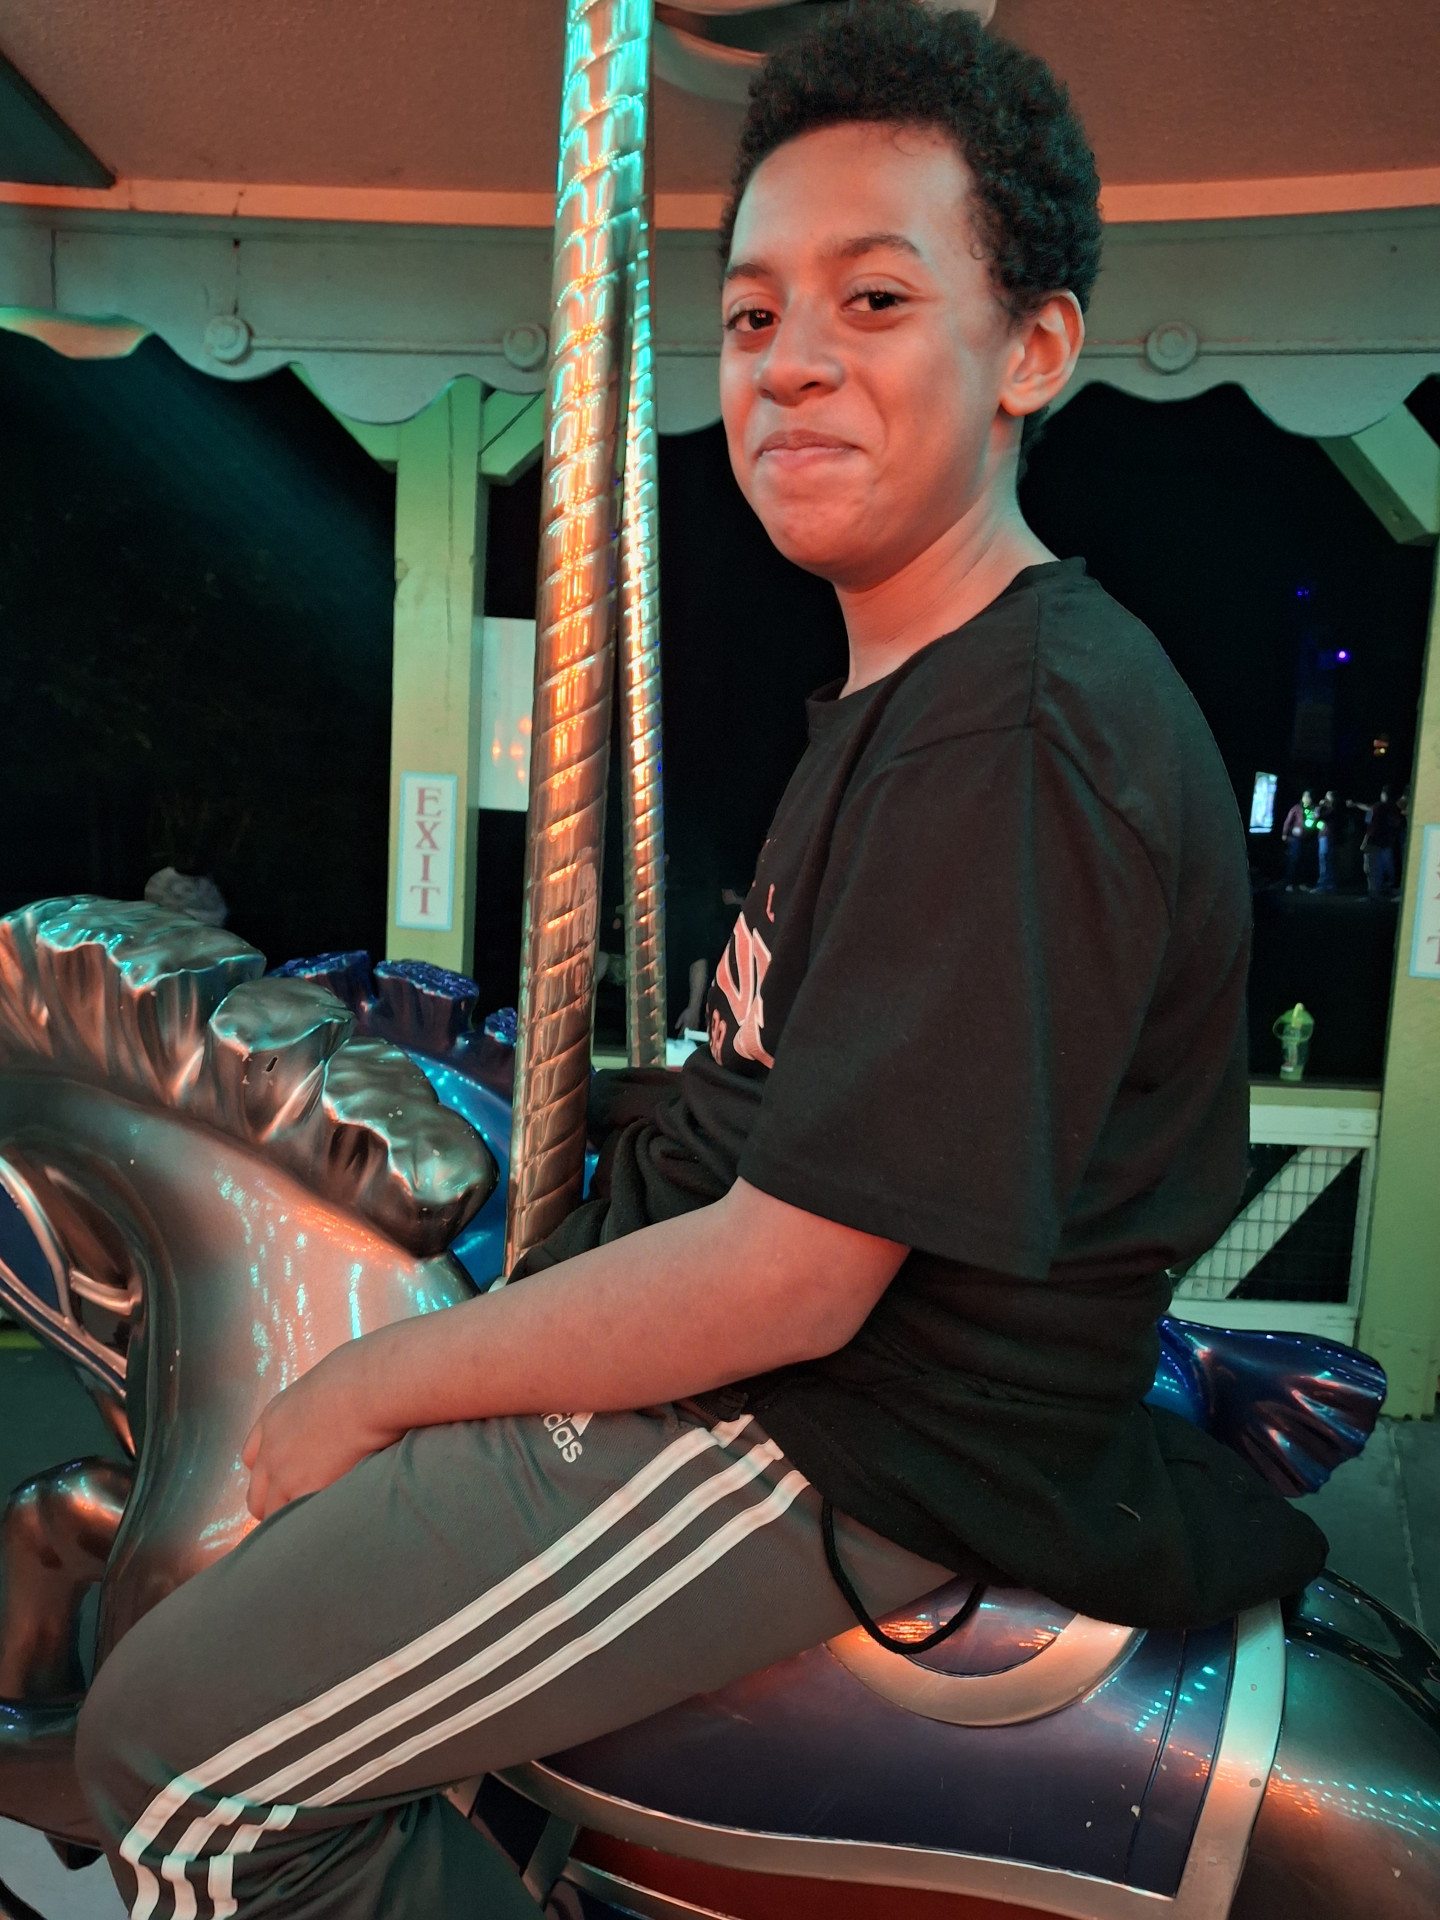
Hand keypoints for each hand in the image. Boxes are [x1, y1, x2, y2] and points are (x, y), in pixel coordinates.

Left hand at [241, 1340, 403, 1521]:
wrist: (369, 1387)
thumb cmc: (365, 1375)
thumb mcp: (330, 1382)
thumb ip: (324, 1404)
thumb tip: (348, 1408)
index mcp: (274, 1418)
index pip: (252, 1458)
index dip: (271, 1473)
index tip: (291, 1480)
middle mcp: (270, 1448)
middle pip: (256, 1495)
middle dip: (276, 1505)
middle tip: (306, 1512)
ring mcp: (282, 1472)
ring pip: (272, 1514)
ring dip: (293, 1521)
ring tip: (318, 1530)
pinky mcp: (303, 1490)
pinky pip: (296, 1522)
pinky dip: (311, 1528)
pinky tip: (330, 1528)